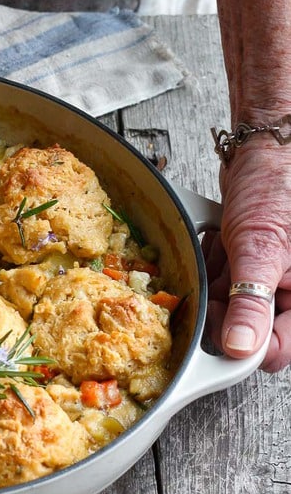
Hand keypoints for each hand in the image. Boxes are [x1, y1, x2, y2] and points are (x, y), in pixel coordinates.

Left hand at [204, 140, 290, 372]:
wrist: (268, 145)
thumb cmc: (278, 184)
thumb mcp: (261, 248)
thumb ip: (251, 301)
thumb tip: (241, 346)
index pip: (278, 348)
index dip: (247, 346)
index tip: (219, 335)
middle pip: (251, 329)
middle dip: (225, 309)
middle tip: (214, 288)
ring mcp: (274, 275)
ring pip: (235, 305)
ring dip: (217, 287)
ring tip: (219, 257)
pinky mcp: (254, 261)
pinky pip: (229, 281)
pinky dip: (217, 268)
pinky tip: (217, 246)